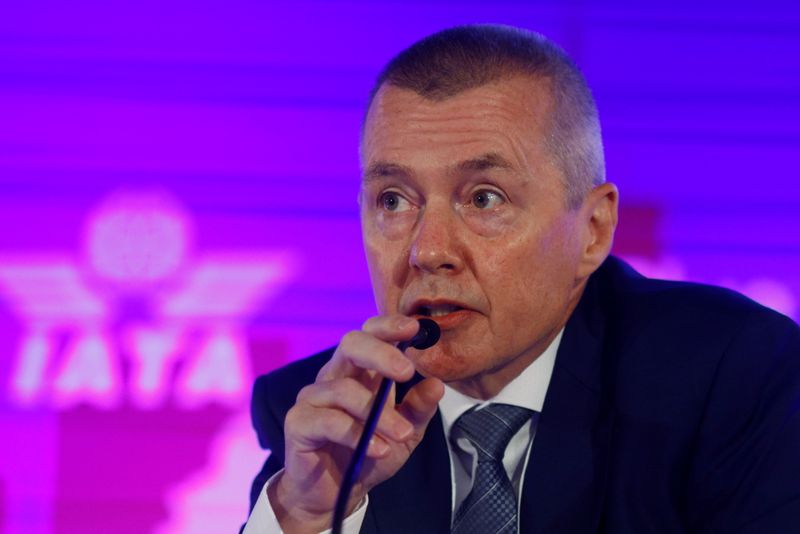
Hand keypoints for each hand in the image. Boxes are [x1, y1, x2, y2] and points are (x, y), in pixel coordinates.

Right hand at [268, 314, 444, 532]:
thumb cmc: (368, 456)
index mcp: (361, 372)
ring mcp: (314, 397)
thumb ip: (419, 410)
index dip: (389, 326)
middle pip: (351, 344)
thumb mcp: (405, 434)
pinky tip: (378, 450)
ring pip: (344, 389)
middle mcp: (334, 376)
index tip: (414, 328)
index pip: (370, 334)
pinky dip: (356, 434)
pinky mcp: (299, 422)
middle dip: (381, 353)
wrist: (334, 495)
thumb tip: (437, 384)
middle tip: (408, 372)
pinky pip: (328, 420)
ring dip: (378, 414)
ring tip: (402, 435)